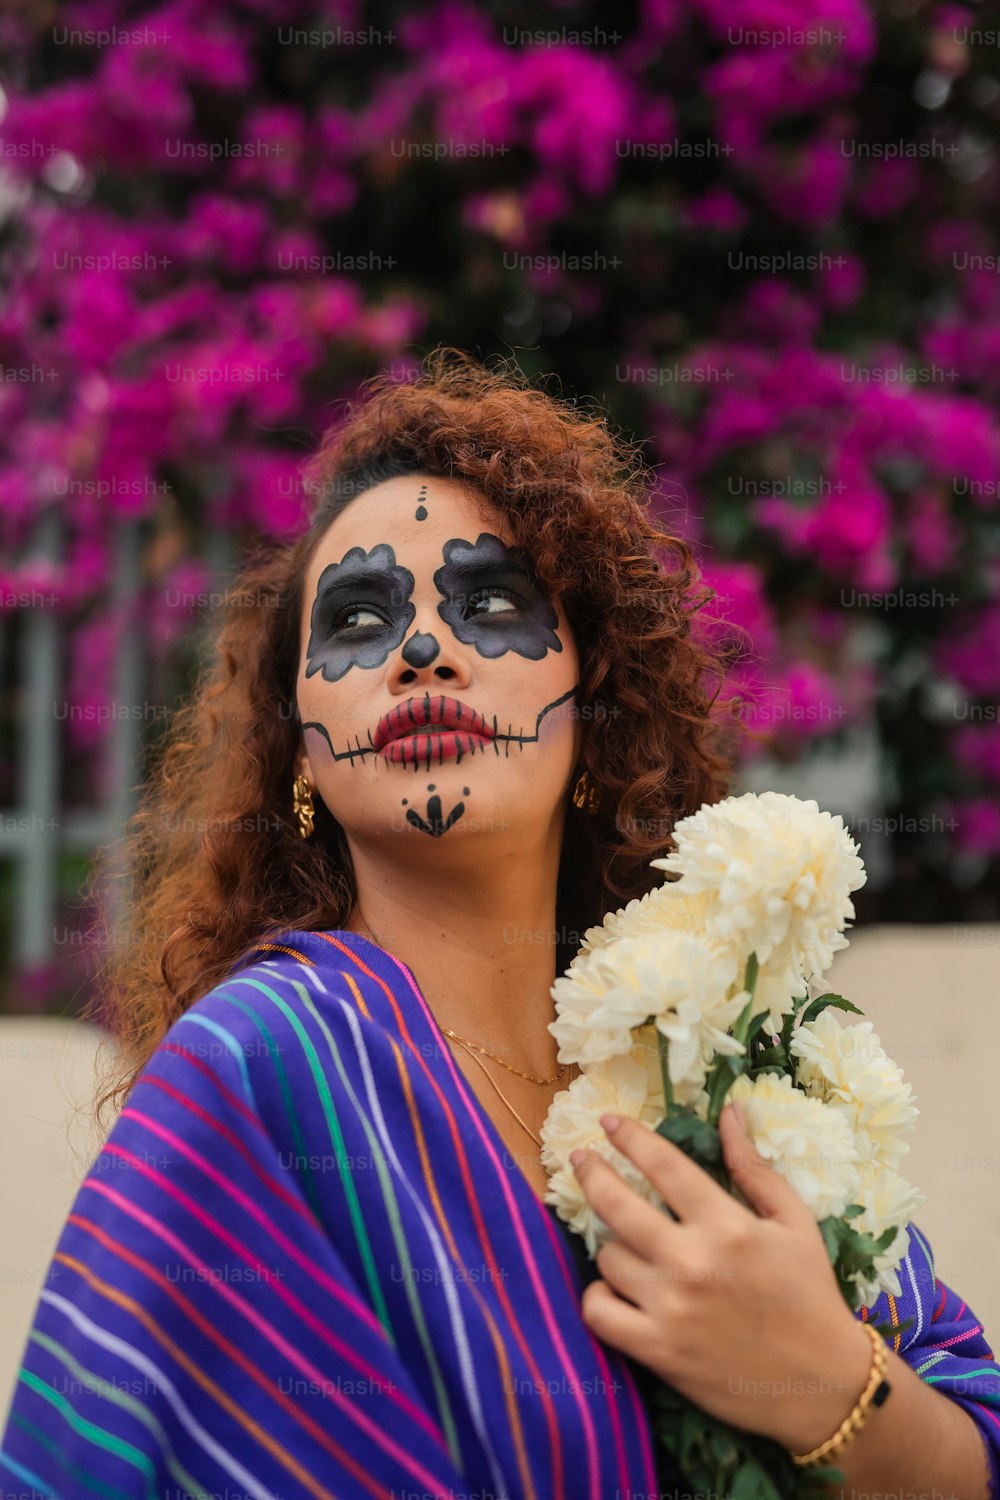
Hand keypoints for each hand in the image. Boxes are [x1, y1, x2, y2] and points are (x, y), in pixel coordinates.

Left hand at [569, 1101, 874, 1454]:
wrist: (824, 1386)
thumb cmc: (810, 1295)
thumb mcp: (793, 1222)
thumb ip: (753, 1167)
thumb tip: (729, 1111)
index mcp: (727, 1224)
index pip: (664, 1165)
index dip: (630, 1138)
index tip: (608, 1122)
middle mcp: (693, 1262)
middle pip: (616, 1205)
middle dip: (592, 1173)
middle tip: (582, 1160)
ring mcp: (671, 1309)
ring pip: (607, 1258)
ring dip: (611, 1246)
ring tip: (626, 1244)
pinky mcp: (658, 1352)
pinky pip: (599, 1313)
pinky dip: (599, 1298)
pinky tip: (614, 1290)